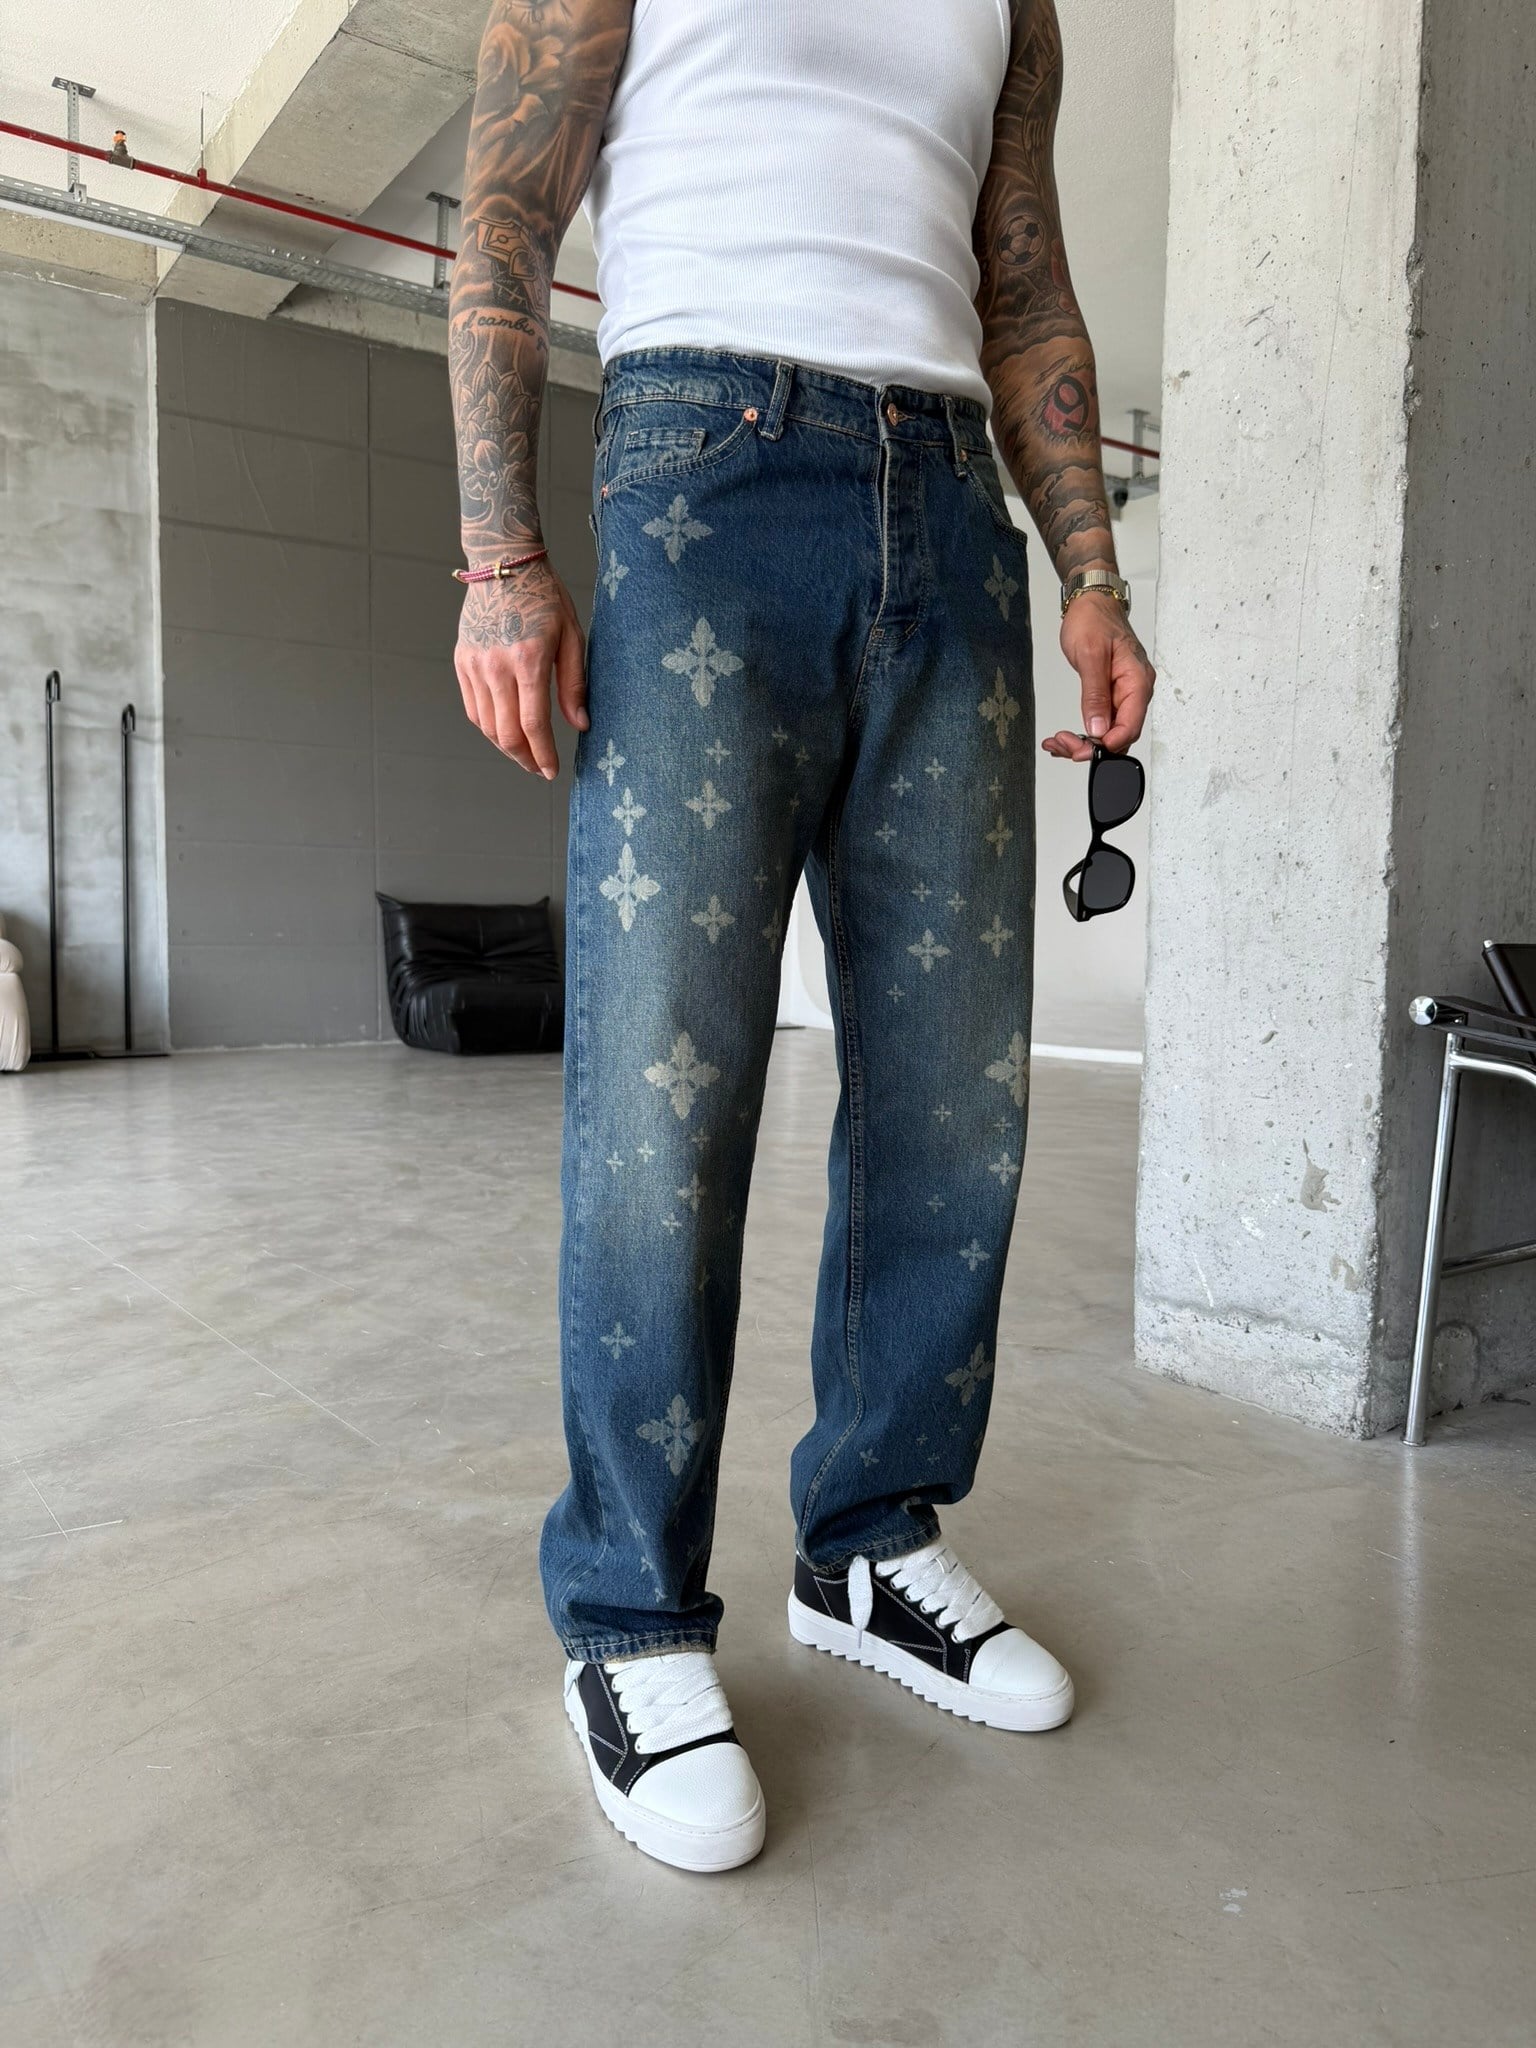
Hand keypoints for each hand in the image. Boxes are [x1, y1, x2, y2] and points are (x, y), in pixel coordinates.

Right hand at [454, 556, 588, 777]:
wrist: (504, 565)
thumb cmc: (545, 598)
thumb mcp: (571, 637)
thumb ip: (573, 684)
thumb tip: (580, 725)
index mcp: (528, 660)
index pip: (533, 724)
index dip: (543, 754)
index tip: (552, 771)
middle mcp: (496, 666)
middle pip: (506, 732)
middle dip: (524, 759)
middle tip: (539, 769)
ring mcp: (474, 664)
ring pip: (486, 725)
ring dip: (506, 747)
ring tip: (525, 754)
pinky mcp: (461, 661)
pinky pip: (473, 707)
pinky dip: (489, 726)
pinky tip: (505, 731)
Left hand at [1042, 591, 1155, 761]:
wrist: (1092, 602)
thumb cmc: (1093, 620)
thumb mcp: (1090, 656)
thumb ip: (1095, 695)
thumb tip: (1098, 729)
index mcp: (1137, 681)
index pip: (1130, 726)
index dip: (1109, 744)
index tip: (1085, 749)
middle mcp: (1135, 691)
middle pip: (1120, 735)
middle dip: (1092, 747)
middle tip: (1063, 744)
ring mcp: (1124, 694)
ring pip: (1110, 733)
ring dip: (1085, 743)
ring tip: (1058, 742)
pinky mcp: (1112, 695)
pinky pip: (1102, 723)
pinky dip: (1084, 734)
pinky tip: (1064, 738)